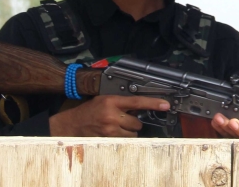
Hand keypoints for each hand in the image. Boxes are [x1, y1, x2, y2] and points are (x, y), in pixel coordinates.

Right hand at [48, 95, 169, 136]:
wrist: (74, 123)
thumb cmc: (89, 110)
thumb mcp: (105, 99)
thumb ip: (121, 102)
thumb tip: (138, 106)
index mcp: (112, 101)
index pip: (137, 102)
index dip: (153, 103)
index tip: (165, 104)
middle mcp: (112, 115)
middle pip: (137, 122)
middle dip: (134, 121)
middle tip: (124, 118)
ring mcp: (111, 129)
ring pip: (133, 133)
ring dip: (129, 130)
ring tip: (118, 125)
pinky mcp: (109, 139)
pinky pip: (125, 139)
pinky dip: (123, 137)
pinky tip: (114, 131)